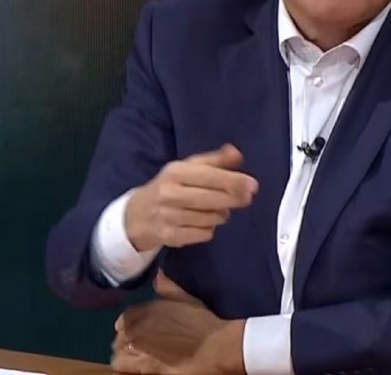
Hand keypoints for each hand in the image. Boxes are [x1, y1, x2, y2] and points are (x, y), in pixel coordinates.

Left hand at [111, 271, 244, 373]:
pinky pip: (126, 370)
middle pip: (119, 338)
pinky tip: (137, 368)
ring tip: (133, 358)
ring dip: (123, 355)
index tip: (133, 327)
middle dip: (125, 340)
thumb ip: (167, 287)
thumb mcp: (185, 298)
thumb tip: (157, 274)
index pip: (125, 318)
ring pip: (118, 356)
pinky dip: (128, 368)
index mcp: (146, 311)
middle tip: (136, 344)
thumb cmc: (200, 320)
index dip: (128, 323)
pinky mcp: (145, 370)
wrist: (211, 346)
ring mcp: (139, 352)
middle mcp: (138, 331)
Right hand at [125, 144, 257, 250]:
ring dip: (220, 214)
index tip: (253, 185)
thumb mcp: (188, 168)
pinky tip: (202, 223)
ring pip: (211, 218)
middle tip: (247, 198)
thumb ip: (215, 160)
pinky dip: (208, 229)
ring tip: (216, 208)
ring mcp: (168, 216)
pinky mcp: (169, 237)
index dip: (233, 181)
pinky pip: (203, 234)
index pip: (210, 176)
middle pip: (212, 199)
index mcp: (176, 172)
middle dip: (234, 198)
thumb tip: (237, 153)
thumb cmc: (171, 186)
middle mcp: (169, 193)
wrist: (137, 215)